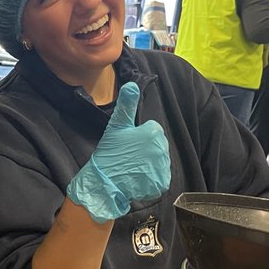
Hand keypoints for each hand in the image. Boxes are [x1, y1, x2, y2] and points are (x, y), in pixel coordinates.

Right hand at [66, 82, 170, 222]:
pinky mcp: (162, 183)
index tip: (127, 144)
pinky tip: (137, 178)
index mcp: (154, 132)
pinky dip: (150, 179)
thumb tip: (132, 85)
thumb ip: (126, 105)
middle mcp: (162, 149)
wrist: (104, 182)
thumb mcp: (116, 126)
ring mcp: (163, 167)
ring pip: (158, 161)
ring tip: (132, 168)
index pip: (152, 131)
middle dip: (145, 150)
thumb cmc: (110, 152)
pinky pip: (159, 177)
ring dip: (148, 164)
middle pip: (157, 146)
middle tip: (128, 156)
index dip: (139, 137)